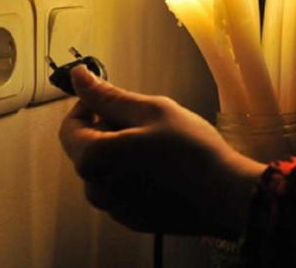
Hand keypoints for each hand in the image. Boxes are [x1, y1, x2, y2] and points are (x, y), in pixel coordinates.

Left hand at [58, 65, 266, 238]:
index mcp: (94, 158)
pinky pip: (124, 189)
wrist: (226, 194)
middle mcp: (97, 188)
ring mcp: (115, 208)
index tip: (112, 100)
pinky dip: (137, 175)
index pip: (69, 126)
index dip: (88, 107)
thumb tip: (80, 77)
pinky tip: (166, 168)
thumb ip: (109, 96)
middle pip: (89, 149)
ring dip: (124, 154)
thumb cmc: (192, 151)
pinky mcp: (133, 219)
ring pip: (107, 170)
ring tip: (161, 146)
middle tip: (148, 122)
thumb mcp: (152, 110)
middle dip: (111, 132)